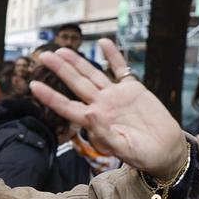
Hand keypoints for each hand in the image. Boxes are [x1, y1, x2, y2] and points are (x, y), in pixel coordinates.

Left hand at [31, 39, 186, 179]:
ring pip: (93, 74)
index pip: (66, 107)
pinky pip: (121, 69)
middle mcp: (101, 106)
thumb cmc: (144, 155)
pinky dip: (113, 56)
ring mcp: (115, 96)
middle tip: (44, 55)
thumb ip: (108, 137)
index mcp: (95, 121)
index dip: (50, 97)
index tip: (34, 86)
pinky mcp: (133, 89)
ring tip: (62, 50)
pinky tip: (103, 42)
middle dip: (60, 70)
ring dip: (78, 61)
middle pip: (76, 84)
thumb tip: (93, 122)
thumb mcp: (125, 150)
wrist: (164, 150)